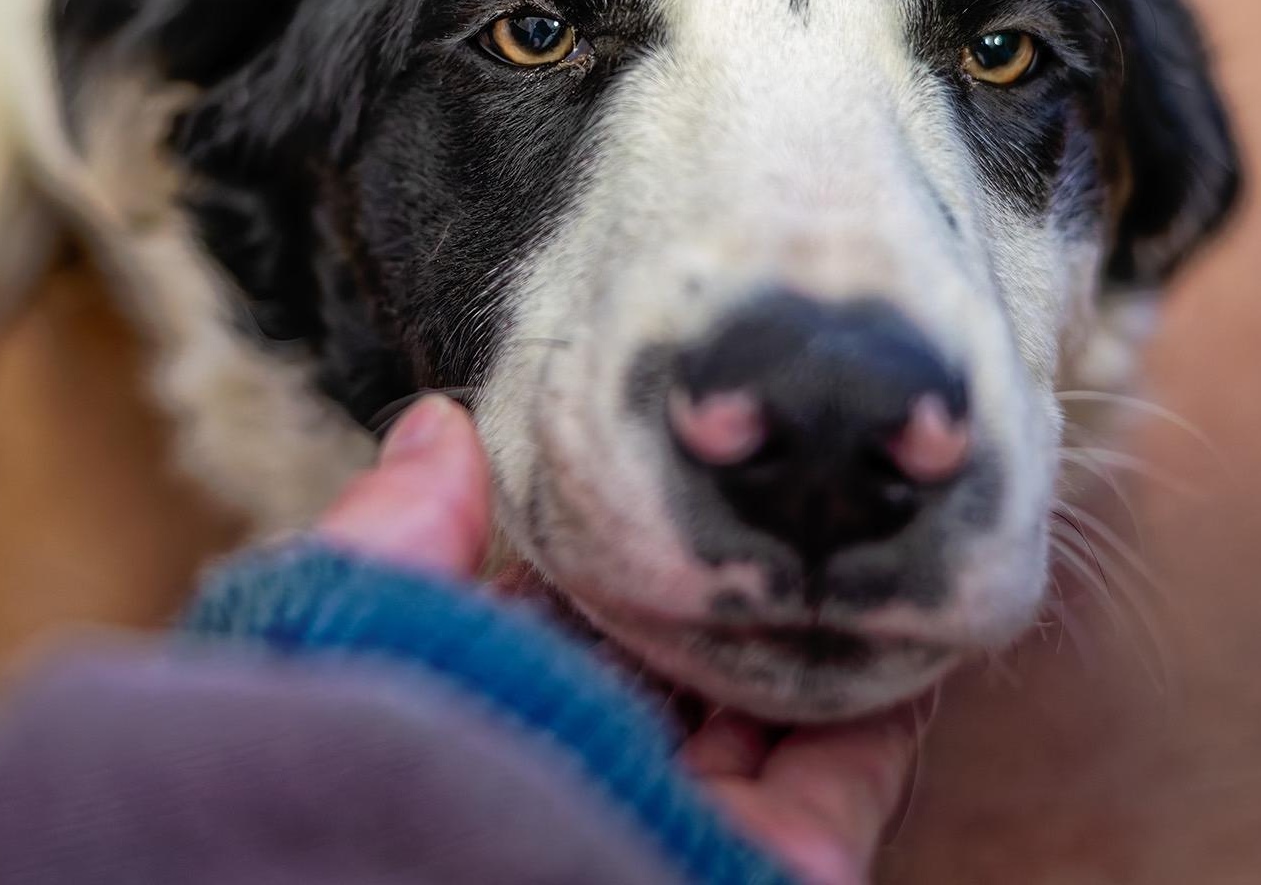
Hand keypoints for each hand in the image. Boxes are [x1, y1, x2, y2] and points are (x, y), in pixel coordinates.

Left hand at [316, 393, 912, 884]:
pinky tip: (903, 595)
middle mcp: (594, 766)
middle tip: (775, 454)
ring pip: (776, 705)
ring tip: (849, 501)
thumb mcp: (358, 631)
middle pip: (681, 652)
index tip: (657, 439)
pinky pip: (853, 771)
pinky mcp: (786, 870)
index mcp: (493, 714)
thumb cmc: (382, 772)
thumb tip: (439, 421)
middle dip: (720, 564)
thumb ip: (400, 536)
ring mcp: (690, 818)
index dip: (610, 524)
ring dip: (811, 614)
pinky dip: (890, 691)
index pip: (569, 605)